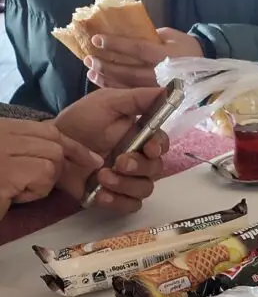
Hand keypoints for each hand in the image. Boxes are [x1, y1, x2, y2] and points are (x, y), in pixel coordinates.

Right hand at [0, 120, 99, 215]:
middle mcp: (1, 135)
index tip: (91, 159)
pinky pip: (41, 176)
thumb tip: (64, 153)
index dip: (72, 145)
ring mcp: (1, 153)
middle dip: (59, 167)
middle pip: (53, 144)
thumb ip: (27, 151)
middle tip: (37, 183)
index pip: (47, 129)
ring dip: (43, 182)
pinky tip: (14, 196)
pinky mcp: (5, 174)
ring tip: (17, 190)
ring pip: (51, 160)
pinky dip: (35, 191)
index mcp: (1, 128)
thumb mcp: (7, 160)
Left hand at [55, 88, 169, 213]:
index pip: (162, 145)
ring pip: (145, 189)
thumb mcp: (107, 102)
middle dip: (139, 168)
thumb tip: (167, 91)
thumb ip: (137, 98)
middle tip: (119, 162)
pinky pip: (130, 206)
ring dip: (126, 185)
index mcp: (139, 137)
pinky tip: (101, 194)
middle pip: (156, 170)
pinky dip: (118, 201)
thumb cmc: (79, 121)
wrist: (51, 145)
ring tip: (102, 177)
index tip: (148, 148)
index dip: (159, 148)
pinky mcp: (114, 196)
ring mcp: (126, 179)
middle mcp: (137, 159)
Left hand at [86, 27, 203, 88]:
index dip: (116, 44)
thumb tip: (125, 33)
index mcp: (168, 54)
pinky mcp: (158, 96)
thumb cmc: (187, 48)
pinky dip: (116, 87)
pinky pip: (134, 93)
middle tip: (89, 58)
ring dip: (107, 78)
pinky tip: (102, 81)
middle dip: (107, 64)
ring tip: (91, 70)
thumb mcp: (171, 35)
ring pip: (129, 84)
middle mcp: (164, 73)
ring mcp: (161, 87)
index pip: (138, 49)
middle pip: (130, 71)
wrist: (209, 71)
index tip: (97, 40)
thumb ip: (150, 35)